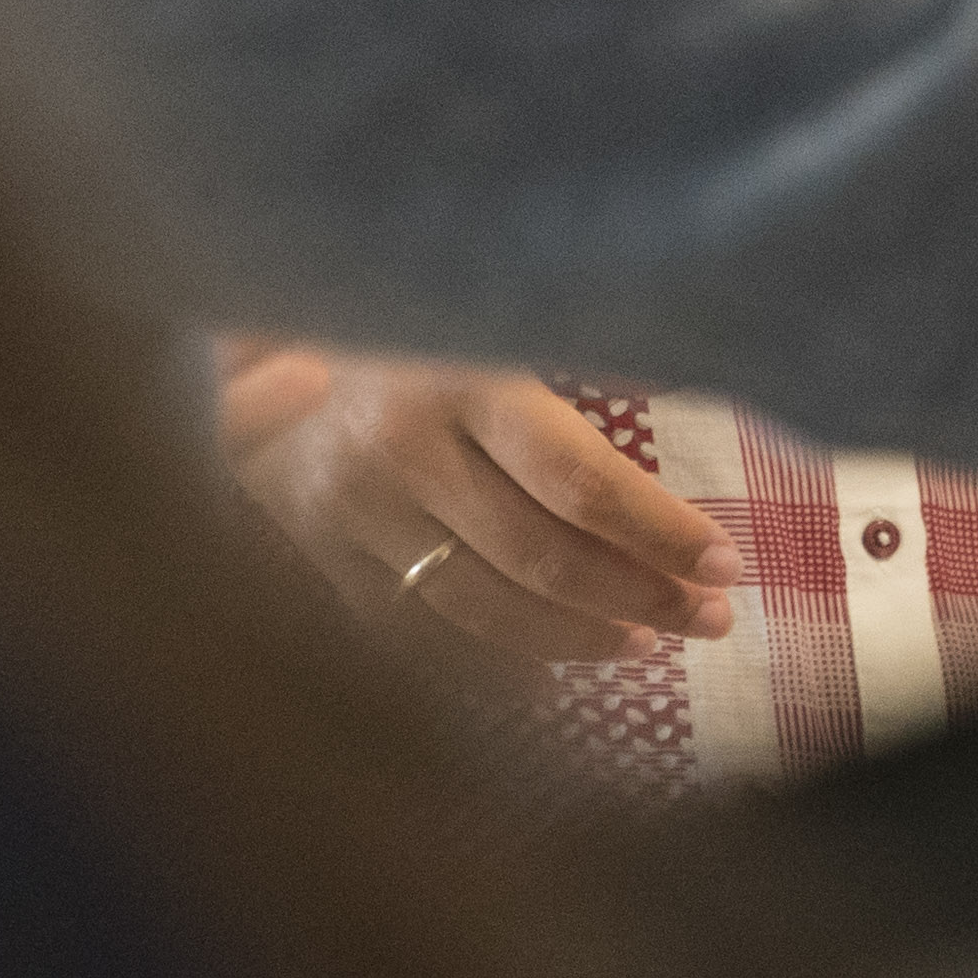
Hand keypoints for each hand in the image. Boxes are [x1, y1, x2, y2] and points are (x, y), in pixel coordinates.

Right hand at [223, 354, 744, 670]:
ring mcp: (351, 512)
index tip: (728, 563)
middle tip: (711, 619)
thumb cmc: (401, 300)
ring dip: (578, 640)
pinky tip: (550, 677)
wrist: (249, 311)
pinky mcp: (317, 554)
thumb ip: (570, 359)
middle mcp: (401, 452)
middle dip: (643, 598)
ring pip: (482, 610)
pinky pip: (414, 636)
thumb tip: (698, 383)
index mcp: (457, 377)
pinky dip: (489, 668)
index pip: (580, 480)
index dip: (662, 533)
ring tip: (646, 642)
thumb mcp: (479, 306)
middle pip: (542, 557)